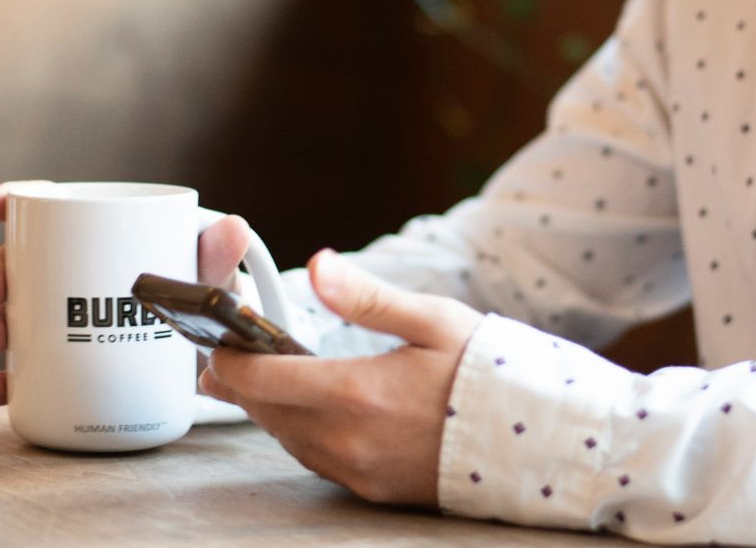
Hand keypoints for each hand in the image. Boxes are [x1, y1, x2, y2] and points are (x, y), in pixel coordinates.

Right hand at [0, 181, 252, 404]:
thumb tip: (232, 228)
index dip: (17, 201)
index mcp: (105, 239)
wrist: (218, 360)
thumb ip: (219, 256)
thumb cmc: (211, 301)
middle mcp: (77, 276)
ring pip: (16, 314)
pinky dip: (7, 379)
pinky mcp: (70, 364)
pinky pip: (28, 370)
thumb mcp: (213, 278)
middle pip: (23, 264)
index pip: (55, 212)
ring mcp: (69, 320)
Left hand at [200, 249, 481, 506]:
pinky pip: (317, 460)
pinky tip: (310, 412)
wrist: (537, 440)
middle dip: (241, 384)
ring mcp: (359, 471)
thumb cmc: (489, 373)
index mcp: (358, 393)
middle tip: (226, 360)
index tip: (218, 342)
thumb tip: (319, 265)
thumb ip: (366, 297)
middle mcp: (349, 440)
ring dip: (271, 410)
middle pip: (267, 413)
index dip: (229, 360)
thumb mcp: (433, 319)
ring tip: (262, 381)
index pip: (262, 380)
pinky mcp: (373, 490)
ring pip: (288, 439)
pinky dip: (301, 433)